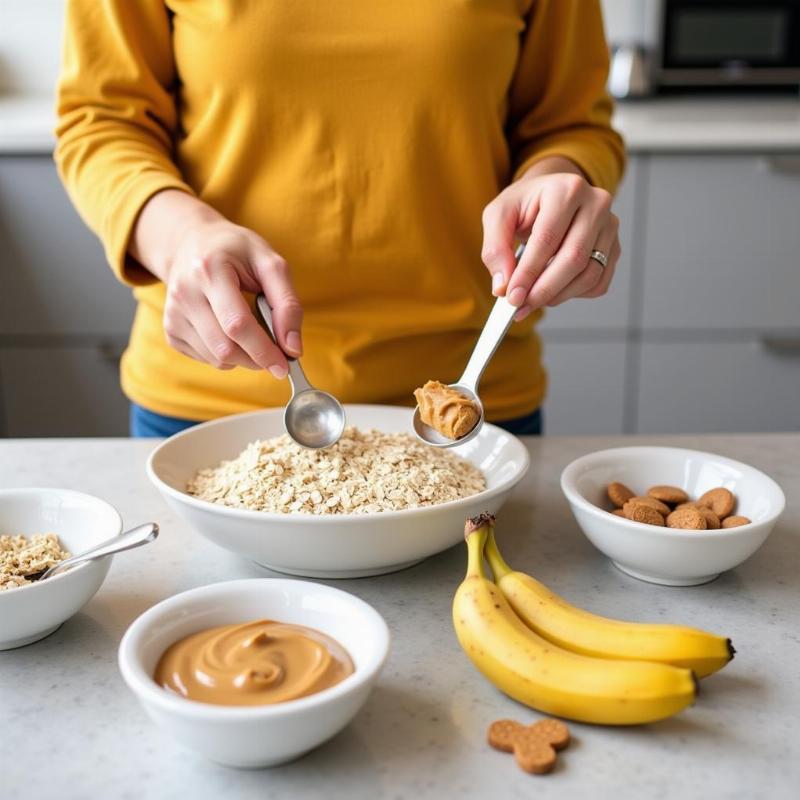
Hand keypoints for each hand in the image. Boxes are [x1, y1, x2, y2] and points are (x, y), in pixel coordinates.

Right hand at [131, 191, 301, 375]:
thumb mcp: (270, 263)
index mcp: (209, 271)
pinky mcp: (171, 331)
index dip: (263, 350)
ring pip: (217, 359)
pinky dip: (227, 355)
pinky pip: (207, 359)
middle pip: (225, 348)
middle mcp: (184, 294)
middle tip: (275, 351)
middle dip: (256, 358)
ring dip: (244, 357)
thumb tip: (293, 348)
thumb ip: (288, 304)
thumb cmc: (236, 251)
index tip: (284, 366)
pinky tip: (229, 330)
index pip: (237, 325)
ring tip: (251, 330)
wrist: (191, 243)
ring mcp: (173, 315)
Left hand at [481, 163, 619, 320]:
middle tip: (521, 306)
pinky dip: (574, 294)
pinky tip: (554, 291)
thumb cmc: (526, 204)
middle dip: (544, 289)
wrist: (550, 196)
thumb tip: (503, 286)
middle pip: (574, 259)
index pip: (548, 239)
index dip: (528, 272)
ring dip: (558, 295)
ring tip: (533, 300)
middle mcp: (596, 204)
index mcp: (566, 189)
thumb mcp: (499, 215)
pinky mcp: (614, 248)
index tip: (512, 296)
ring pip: (589, 274)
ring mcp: (610, 227)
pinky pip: (598, 282)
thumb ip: (495, 248)